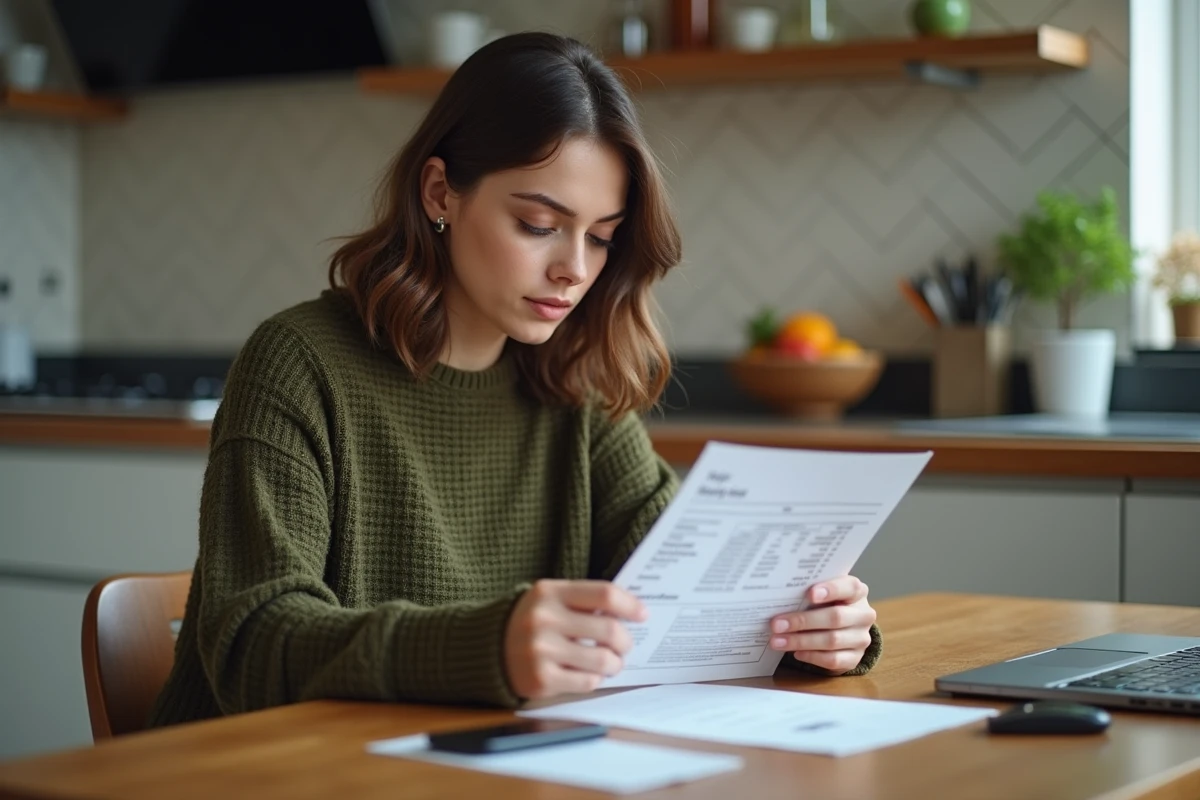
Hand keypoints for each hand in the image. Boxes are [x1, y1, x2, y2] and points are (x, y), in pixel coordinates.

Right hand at [505, 579, 646, 699]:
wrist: (484, 648)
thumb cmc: (529, 622)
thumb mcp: (548, 598)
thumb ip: (582, 600)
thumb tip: (629, 612)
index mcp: (549, 592)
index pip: (604, 594)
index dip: (630, 605)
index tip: (642, 614)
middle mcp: (543, 619)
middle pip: (609, 630)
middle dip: (625, 641)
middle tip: (624, 645)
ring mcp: (540, 651)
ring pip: (603, 660)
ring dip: (615, 663)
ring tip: (611, 662)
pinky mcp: (540, 680)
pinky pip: (587, 682)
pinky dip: (595, 678)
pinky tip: (589, 672)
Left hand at [769, 576, 875, 674]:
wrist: (845, 629)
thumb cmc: (828, 605)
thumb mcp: (823, 595)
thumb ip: (810, 593)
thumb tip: (780, 599)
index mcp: (857, 592)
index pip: (849, 587)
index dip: (831, 590)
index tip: (809, 594)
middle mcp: (863, 615)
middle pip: (835, 617)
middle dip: (803, 621)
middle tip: (777, 624)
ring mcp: (861, 638)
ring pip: (832, 640)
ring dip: (801, 641)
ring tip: (778, 641)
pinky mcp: (855, 658)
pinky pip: (833, 660)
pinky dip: (812, 656)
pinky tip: (796, 653)